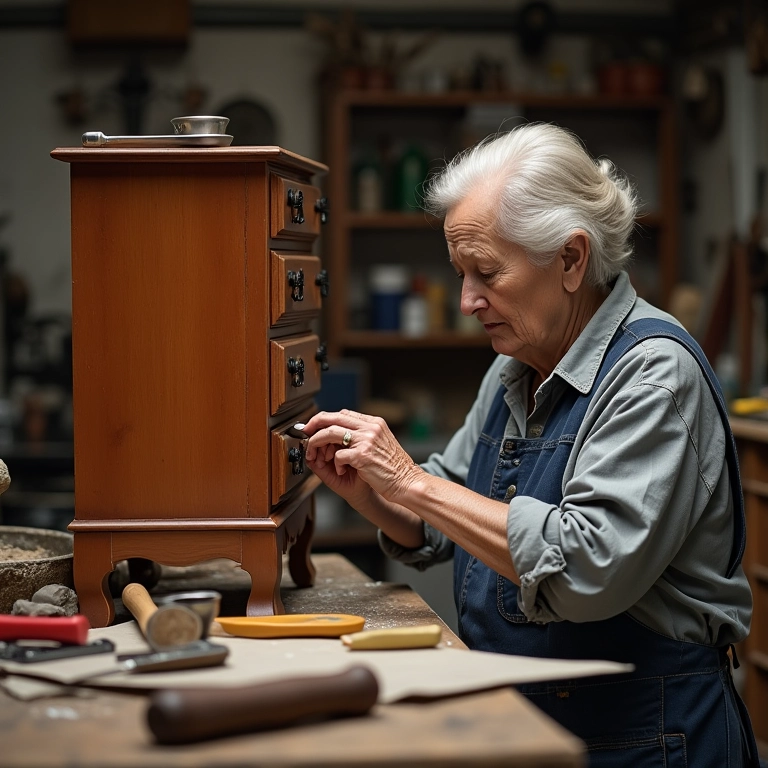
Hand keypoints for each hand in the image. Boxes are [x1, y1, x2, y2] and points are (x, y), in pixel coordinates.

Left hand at [301, 409, 422, 505]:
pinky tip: (342, 471)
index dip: (325, 419)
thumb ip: (364, 435)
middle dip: (314, 424)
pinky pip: (338, 455)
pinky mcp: (362, 455)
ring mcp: (366, 440)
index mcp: (374, 423)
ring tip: (316, 455)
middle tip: (305, 433)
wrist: (407, 482)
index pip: (343, 413)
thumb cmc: (394, 468)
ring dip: (317, 444)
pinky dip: (335, 464)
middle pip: (333, 418)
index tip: (315, 426)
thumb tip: (339, 433)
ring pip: (330, 433)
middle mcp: (370, 428)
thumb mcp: (381, 443)